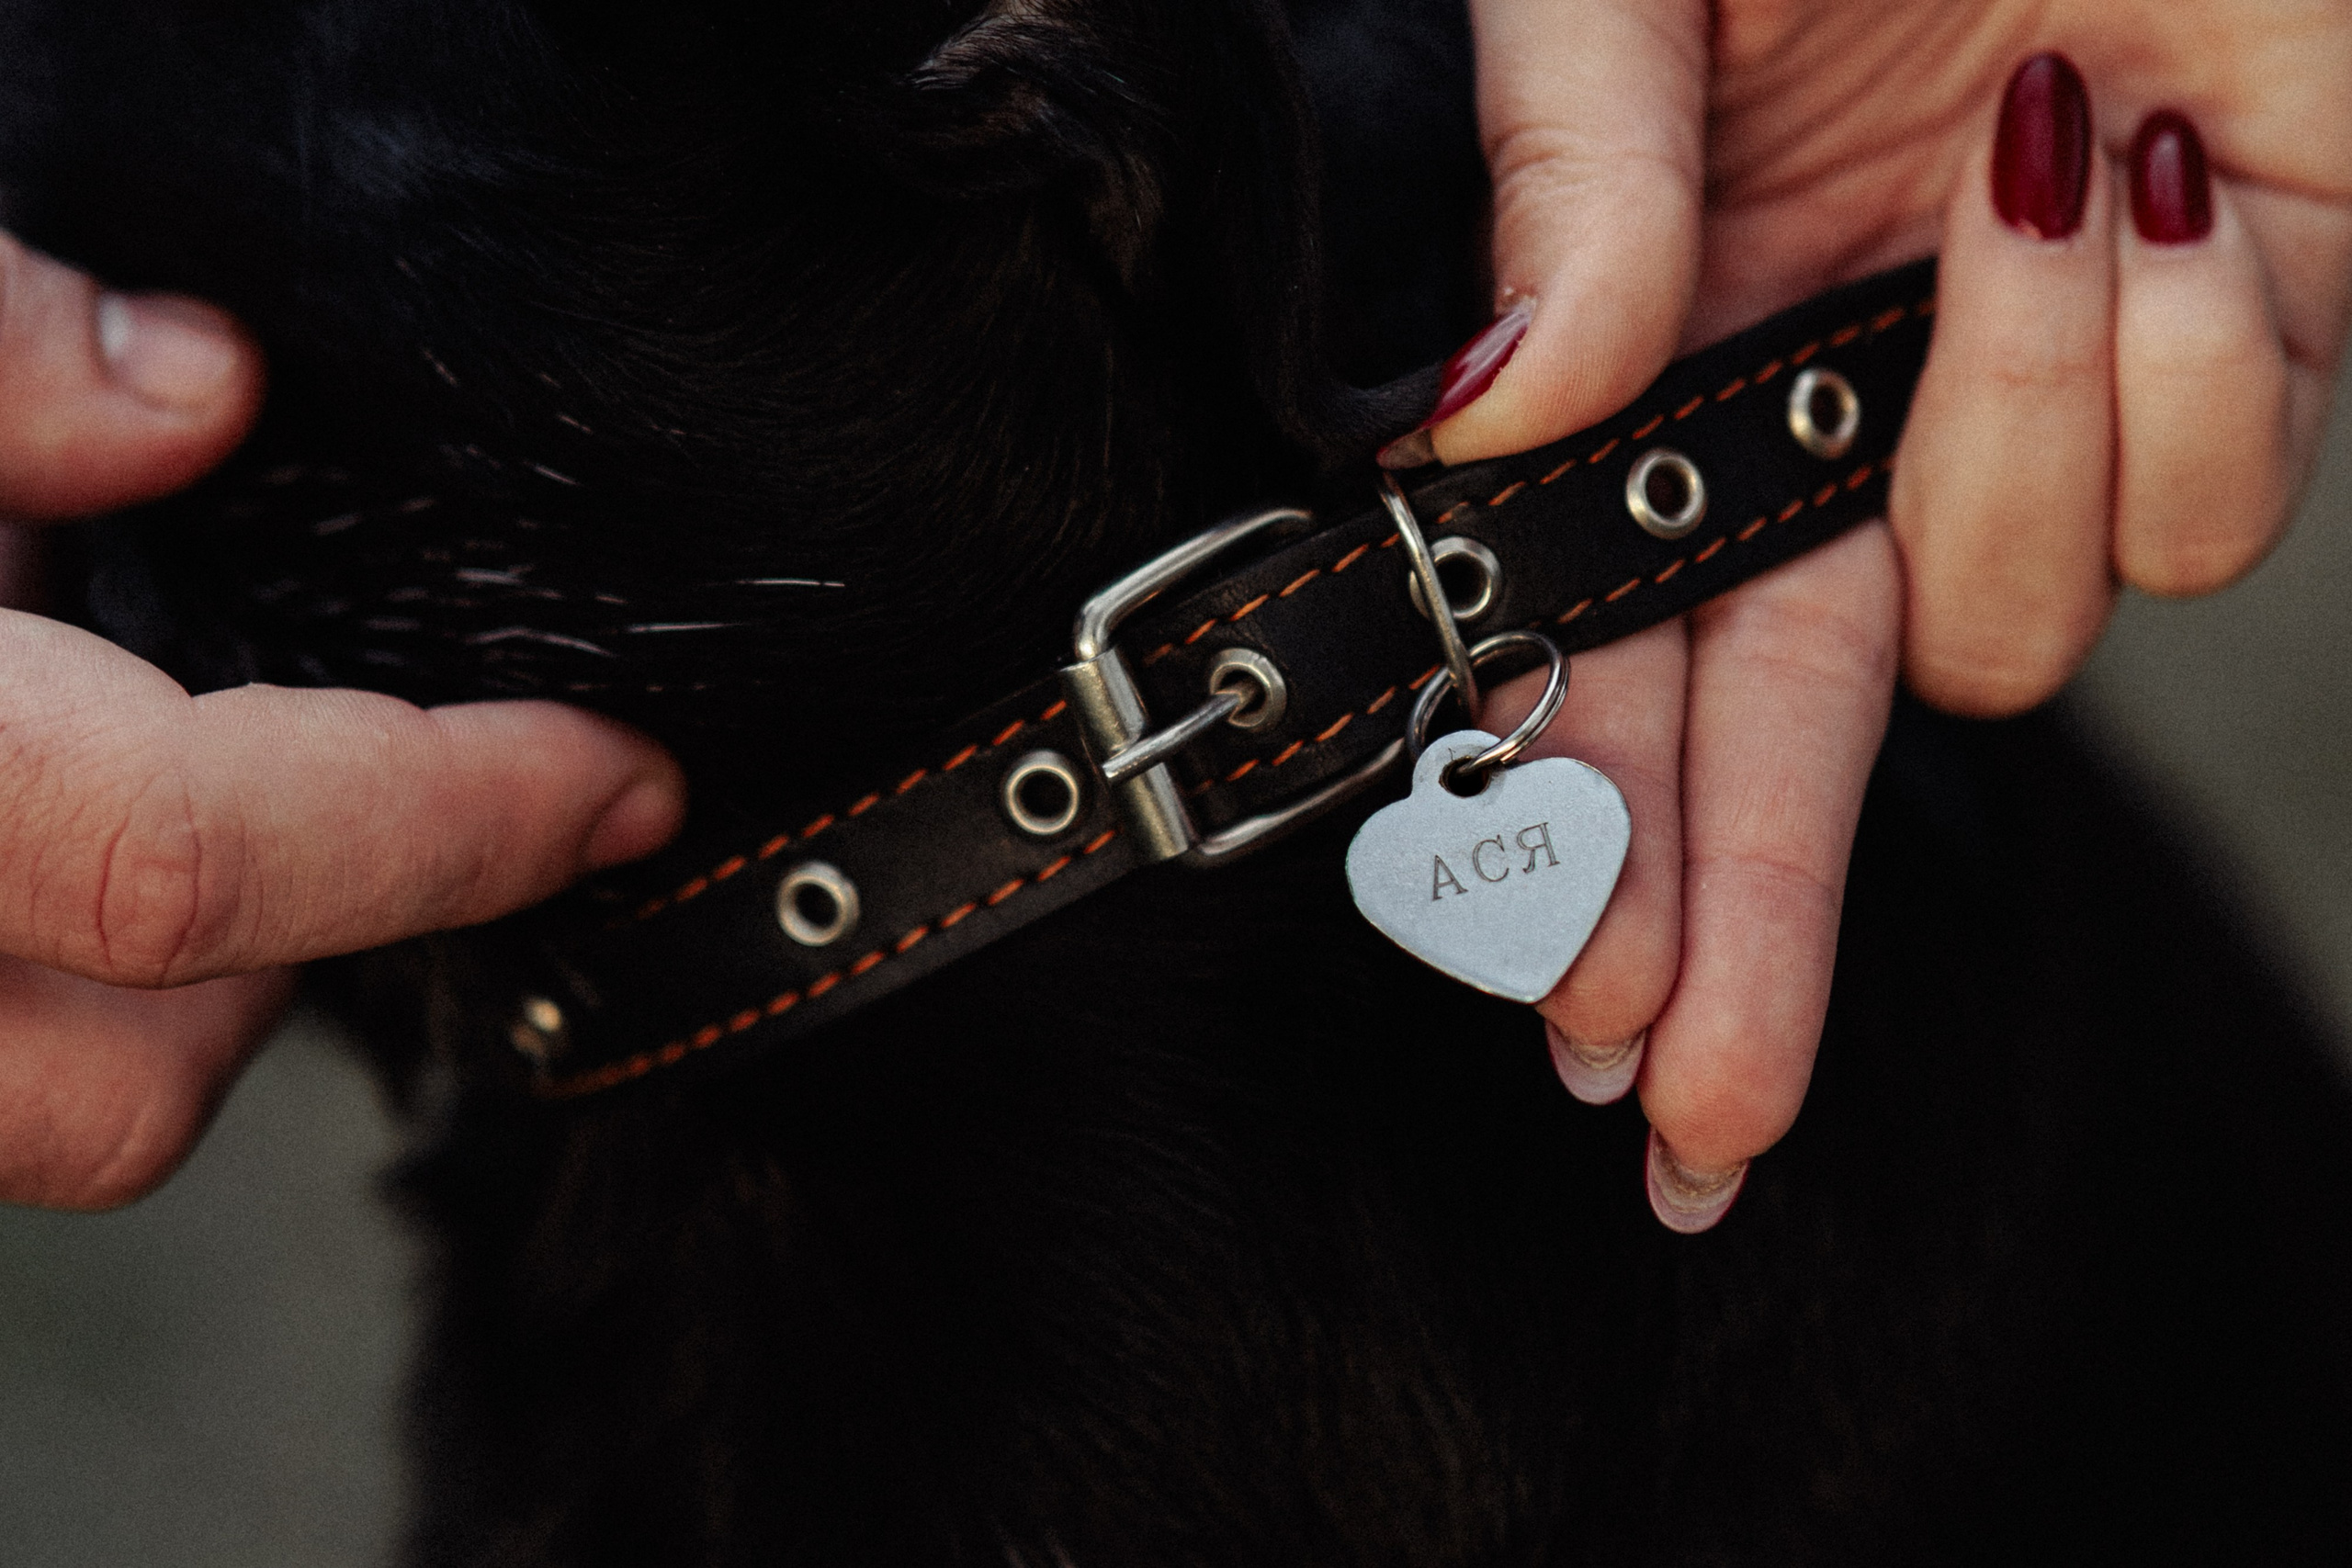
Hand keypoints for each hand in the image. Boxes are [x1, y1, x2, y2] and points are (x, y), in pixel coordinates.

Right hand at [0, 234, 686, 1210]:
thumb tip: (197, 391)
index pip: (184, 857)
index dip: (449, 822)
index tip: (616, 773)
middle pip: (129, 1087)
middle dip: (302, 946)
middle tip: (378, 769)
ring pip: (42, 1123)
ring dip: (175, 988)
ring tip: (178, 775)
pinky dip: (59, 981)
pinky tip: (51, 824)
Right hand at [1415, 0, 2351, 1227]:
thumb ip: (1567, 189)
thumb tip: (1496, 431)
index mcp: (1684, 339)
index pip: (1610, 634)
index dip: (1590, 826)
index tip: (1574, 993)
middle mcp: (1850, 405)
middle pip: (1788, 741)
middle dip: (1747, 931)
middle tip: (1696, 1111)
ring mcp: (2045, 400)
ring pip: (2014, 633)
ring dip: (2004, 443)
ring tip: (2003, 193)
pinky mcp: (2258, 351)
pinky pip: (2214, 509)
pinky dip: (2184, 359)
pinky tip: (2148, 170)